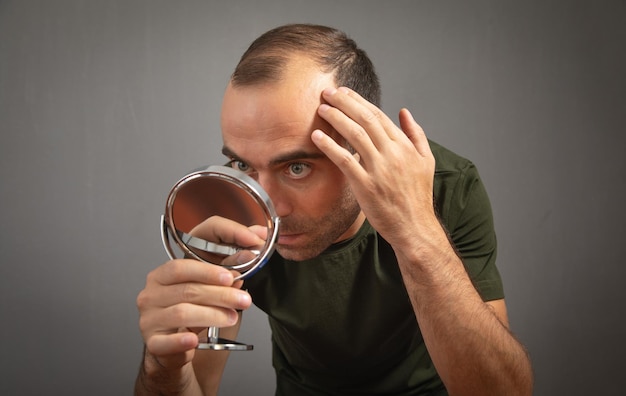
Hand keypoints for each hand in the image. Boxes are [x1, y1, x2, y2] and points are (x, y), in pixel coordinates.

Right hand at [137, 216, 261, 370]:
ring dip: (212, 314)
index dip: (208, 269)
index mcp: (162, 276)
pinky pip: (166, 341)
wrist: (174, 349)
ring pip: (182, 313)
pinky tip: (194, 340)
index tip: (232, 274)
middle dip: (221, 294)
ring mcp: (149, 319)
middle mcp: (151, 294)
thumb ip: (224, 276)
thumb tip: (248, 257)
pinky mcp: (152, 342)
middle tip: (243, 300)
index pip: (181, 266)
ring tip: (232, 317)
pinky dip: (182, 340)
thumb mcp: (207, 292)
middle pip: (188, 289)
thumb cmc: (191, 315)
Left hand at [312, 87, 438, 251]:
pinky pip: (345, 161)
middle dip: (344, 102)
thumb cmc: (418, 196)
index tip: (344, 92)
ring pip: (355, 135)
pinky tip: (317, 138)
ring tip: (322, 108)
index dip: (358, 101)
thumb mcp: (426, 161)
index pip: (378, 116)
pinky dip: (330, 147)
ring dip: (336, 118)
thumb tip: (404, 112)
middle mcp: (392, 154)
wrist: (414, 226)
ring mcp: (379, 169)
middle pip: (365, 119)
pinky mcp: (366, 186)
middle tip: (327, 92)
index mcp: (404, 146)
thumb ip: (416, 134)